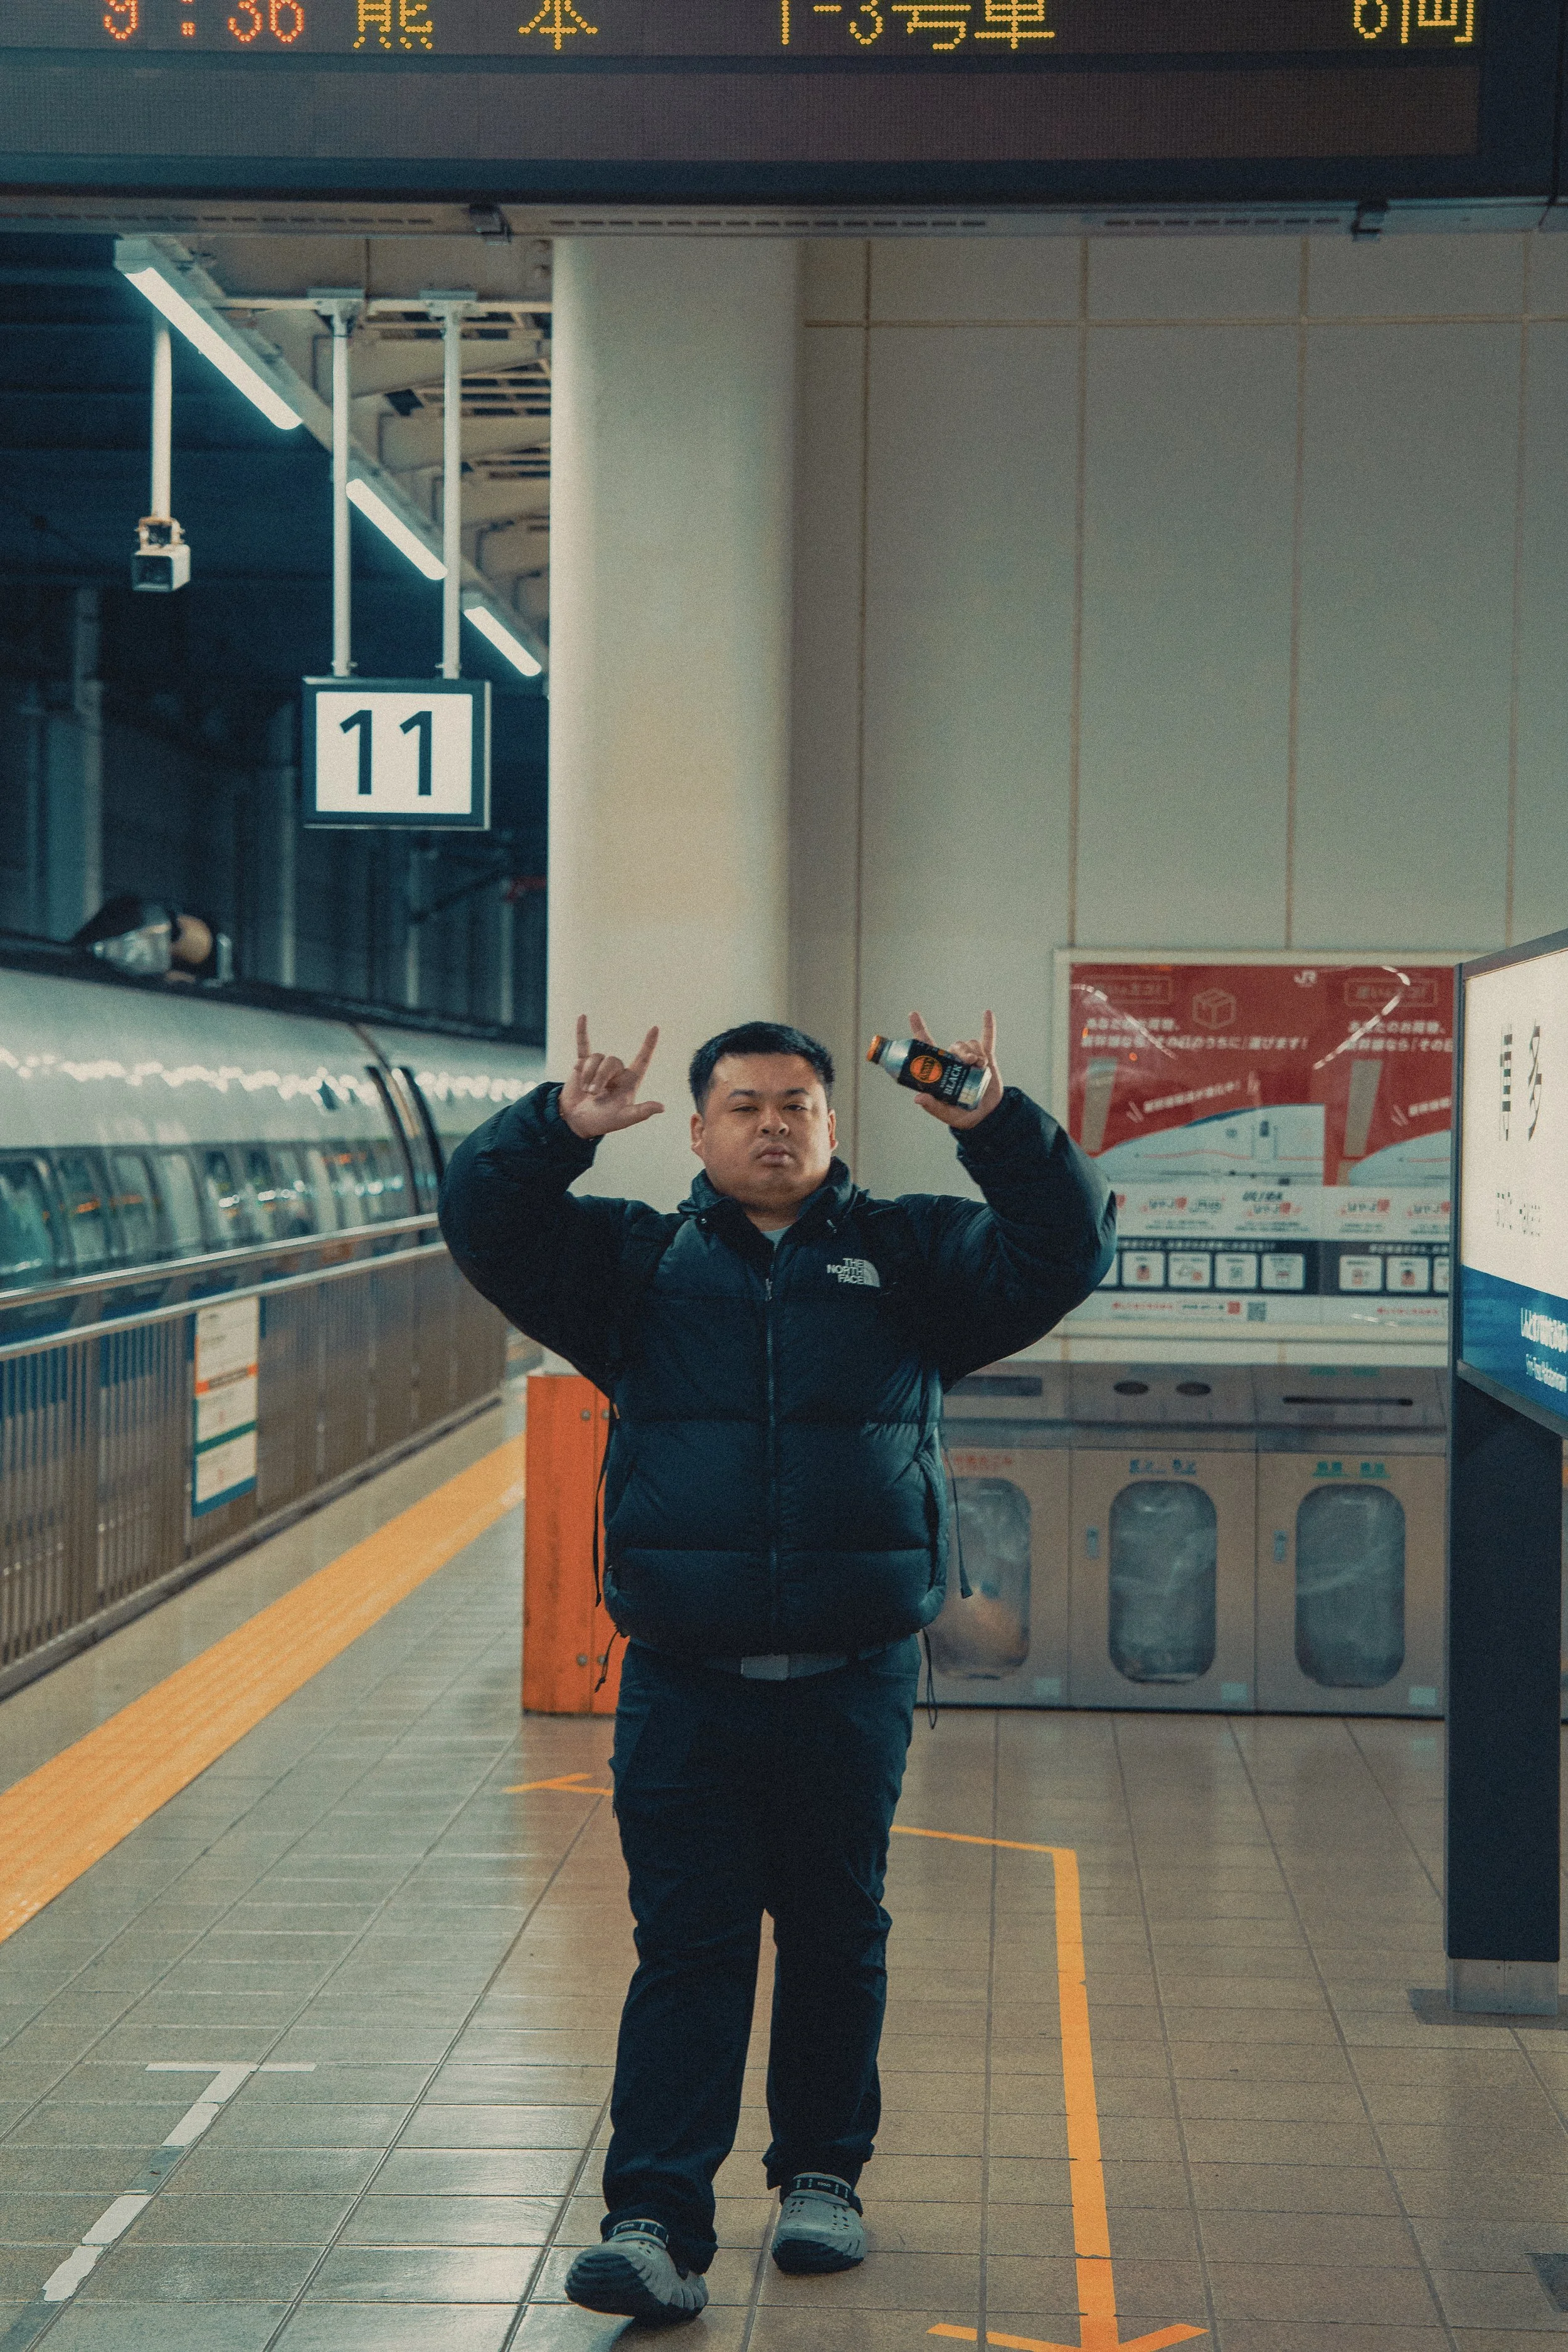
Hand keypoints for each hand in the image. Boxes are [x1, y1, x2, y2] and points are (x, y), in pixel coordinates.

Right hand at [560, 1016, 664, 1139]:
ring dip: (588, 1075)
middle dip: (600, 1077)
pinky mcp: (583, 1065)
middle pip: (611, 1060)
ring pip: (596, 1057)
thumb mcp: (623, 1119)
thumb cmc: (603, 1121)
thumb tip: (662, 1107)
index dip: (648, 1045)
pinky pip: (583, 1045)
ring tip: (586, 1091)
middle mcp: (617, 1072)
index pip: (642, 1059)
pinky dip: (582, 1032)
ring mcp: (599, 1067)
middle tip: (593, 1094)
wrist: (576, 1121)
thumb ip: (641, 1112)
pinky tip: (582, 1017)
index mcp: (630, 1081)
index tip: (655, 1028)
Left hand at [908, 1009, 1002, 1130]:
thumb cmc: (963, 1115)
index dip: (920, 1029)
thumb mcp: (947, 1114)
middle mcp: (954, 1063)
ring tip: (980, 1065)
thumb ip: (933, 1107)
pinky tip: (987, 1014)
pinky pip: (987, 1041)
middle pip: (955, 1046)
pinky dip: (988, 1028)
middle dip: (962, 1051)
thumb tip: (918, 1098)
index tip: (913, 1014)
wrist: (987, 1116)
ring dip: (976, 1052)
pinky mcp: (986, 1060)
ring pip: (970, 1045)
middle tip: (968, 1061)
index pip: (927, 1047)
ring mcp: (970, 1060)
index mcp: (941, 1071)